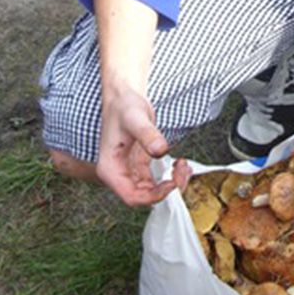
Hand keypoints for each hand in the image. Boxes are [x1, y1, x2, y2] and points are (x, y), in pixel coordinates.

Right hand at [97, 87, 191, 206]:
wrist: (124, 97)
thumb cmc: (123, 106)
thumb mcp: (135, 118)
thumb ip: (147, 134)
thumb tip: (161, 149)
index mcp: (110, 169)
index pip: (131, 197)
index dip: (153, 196)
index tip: (171, 183)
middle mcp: (118, 174)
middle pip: (143, 197)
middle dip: (166, 190)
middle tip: (182, 172)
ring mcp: (129, 171)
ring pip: (151, 191)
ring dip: (171, 183)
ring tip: (183, 166)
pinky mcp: (140, 166)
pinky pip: (156, 180)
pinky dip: (169, 176)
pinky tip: (179, 164)